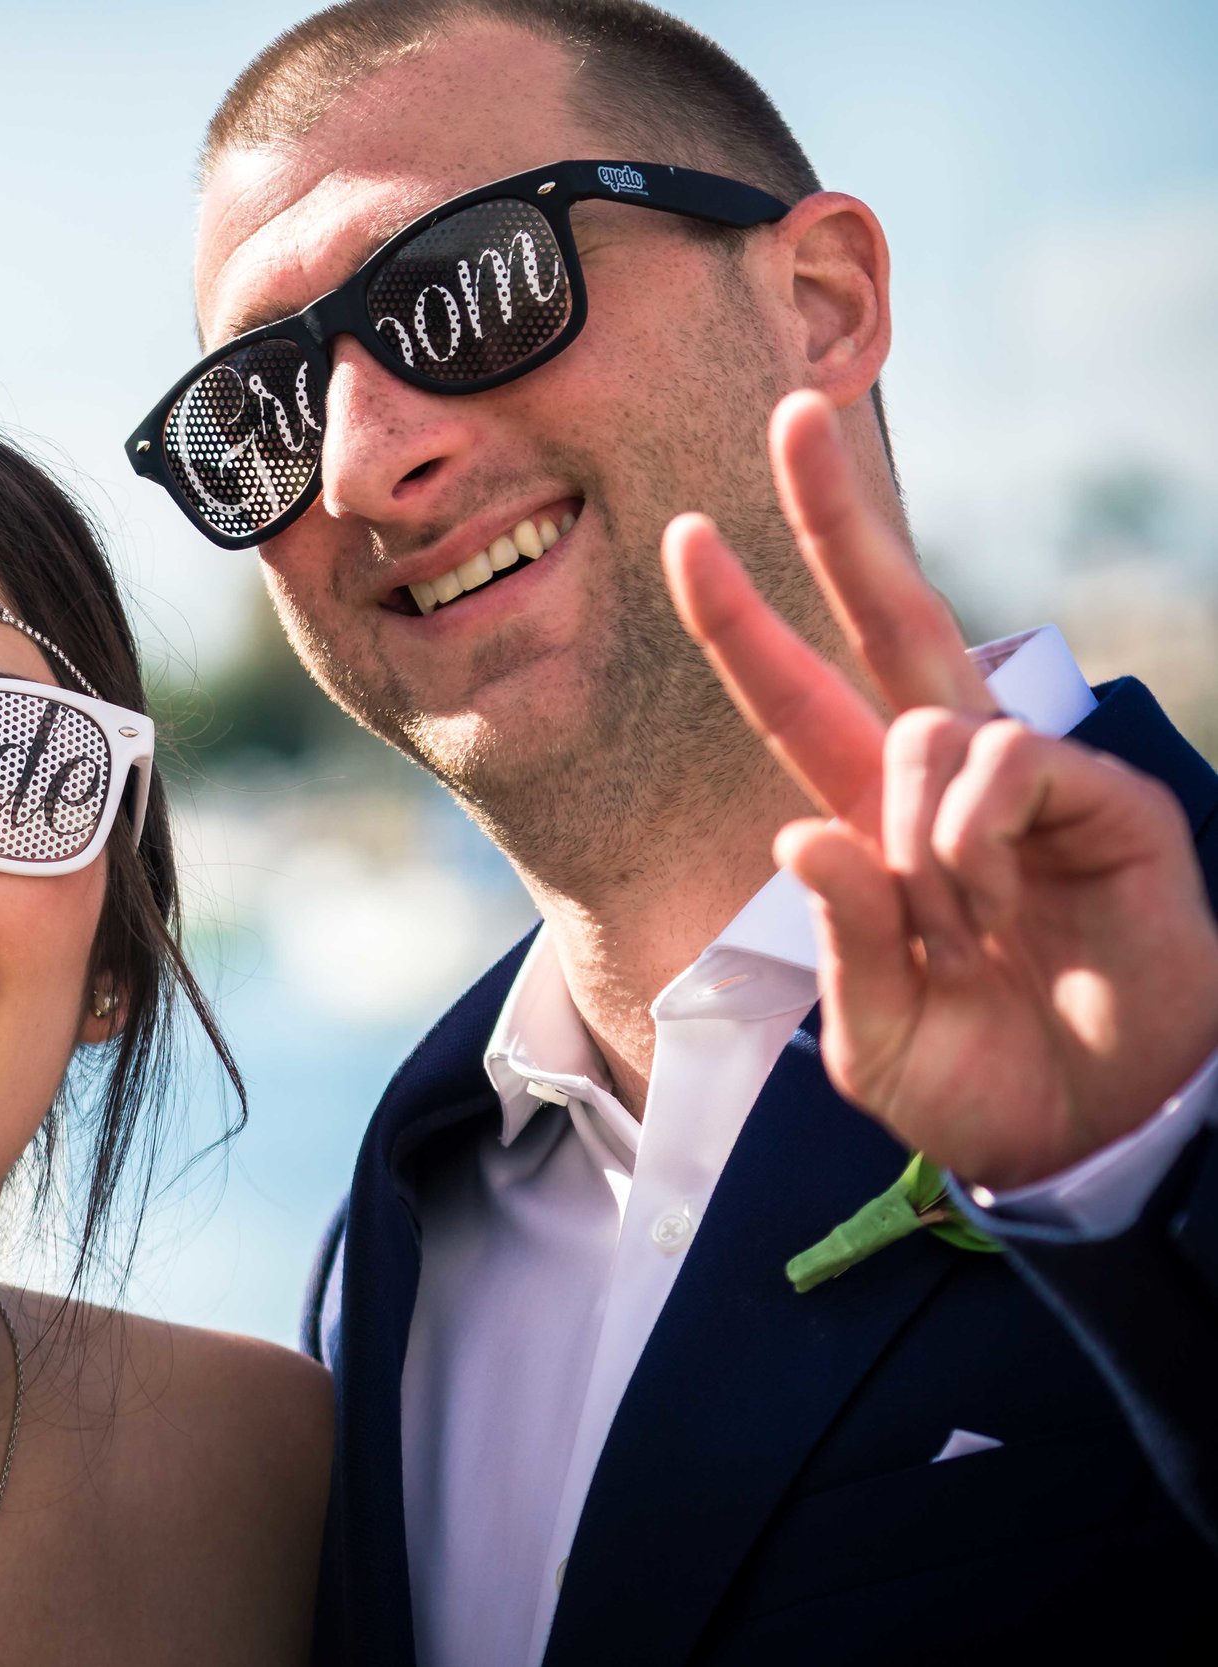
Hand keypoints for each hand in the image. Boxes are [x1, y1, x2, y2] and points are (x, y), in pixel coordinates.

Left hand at [662, 389, 1217, 1190]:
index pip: (794, 695)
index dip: (743, 618)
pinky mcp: (1106, 799)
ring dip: (914, 826)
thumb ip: (839, 942)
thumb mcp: (876, 1034)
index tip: (683, 533)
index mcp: (873, 818)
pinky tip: (996, 896)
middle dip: (834, 515)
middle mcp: (946, 778)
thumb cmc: (978, 1079)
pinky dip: (976, 832)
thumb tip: (802, 833)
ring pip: (927, 716)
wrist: (1093, 1134)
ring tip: (957, 924)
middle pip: (887, 614)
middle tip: (792, 412)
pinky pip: (1005, 766)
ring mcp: (1029, 779)